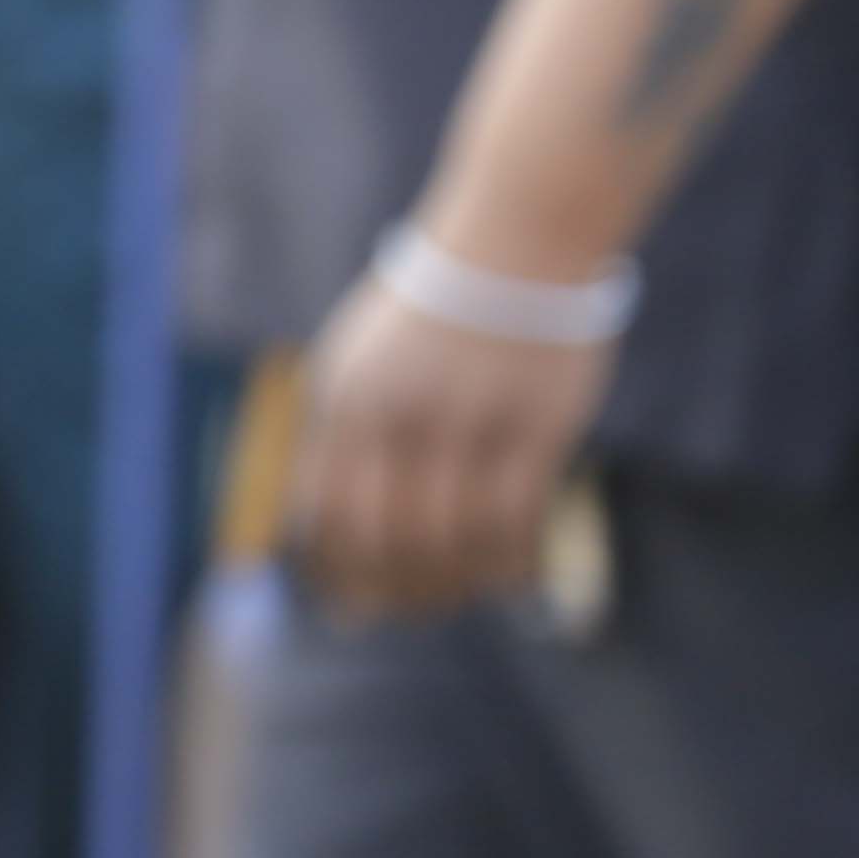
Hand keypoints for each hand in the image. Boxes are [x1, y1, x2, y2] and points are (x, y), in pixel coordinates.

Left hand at [283, 252, 612, 623]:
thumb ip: (345, 437)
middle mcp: (397, 411)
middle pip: (387, 536)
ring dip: (455, 584)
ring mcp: (467, 419)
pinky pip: (516, 520)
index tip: (347, 605)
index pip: (323, 509)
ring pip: (453, 538)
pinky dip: (509, 564)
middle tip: (409, 613)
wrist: (513, 243)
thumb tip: (329, 525)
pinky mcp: (535, 427)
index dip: (333, 569)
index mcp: (344, 394)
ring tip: (459, 598)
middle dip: (393, 590)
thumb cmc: (434, 312)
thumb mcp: (362, 359)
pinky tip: (512, 581)